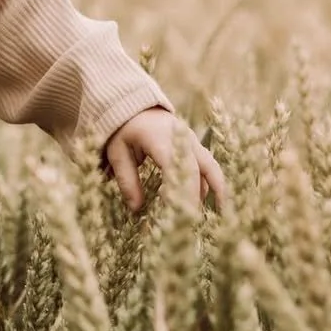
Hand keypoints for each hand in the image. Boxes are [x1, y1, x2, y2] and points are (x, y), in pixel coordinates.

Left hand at [103, 107, 226, 212]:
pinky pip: (208, 166)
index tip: (178, 215)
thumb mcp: (118, 153)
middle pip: (200, 170)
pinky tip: (212, 204)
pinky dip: (211, 185)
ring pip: (211, 167)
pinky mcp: (195, 146)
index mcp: (162, 139)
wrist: (134, 106)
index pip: (179, 169)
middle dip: (198, 198)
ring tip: (211, 217)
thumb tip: (136, 210)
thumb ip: (127, 181)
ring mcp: (192, 142)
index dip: (181, 193)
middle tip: (193, 224)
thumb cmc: (123, 129)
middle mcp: (183, 139)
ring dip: (213, 192)